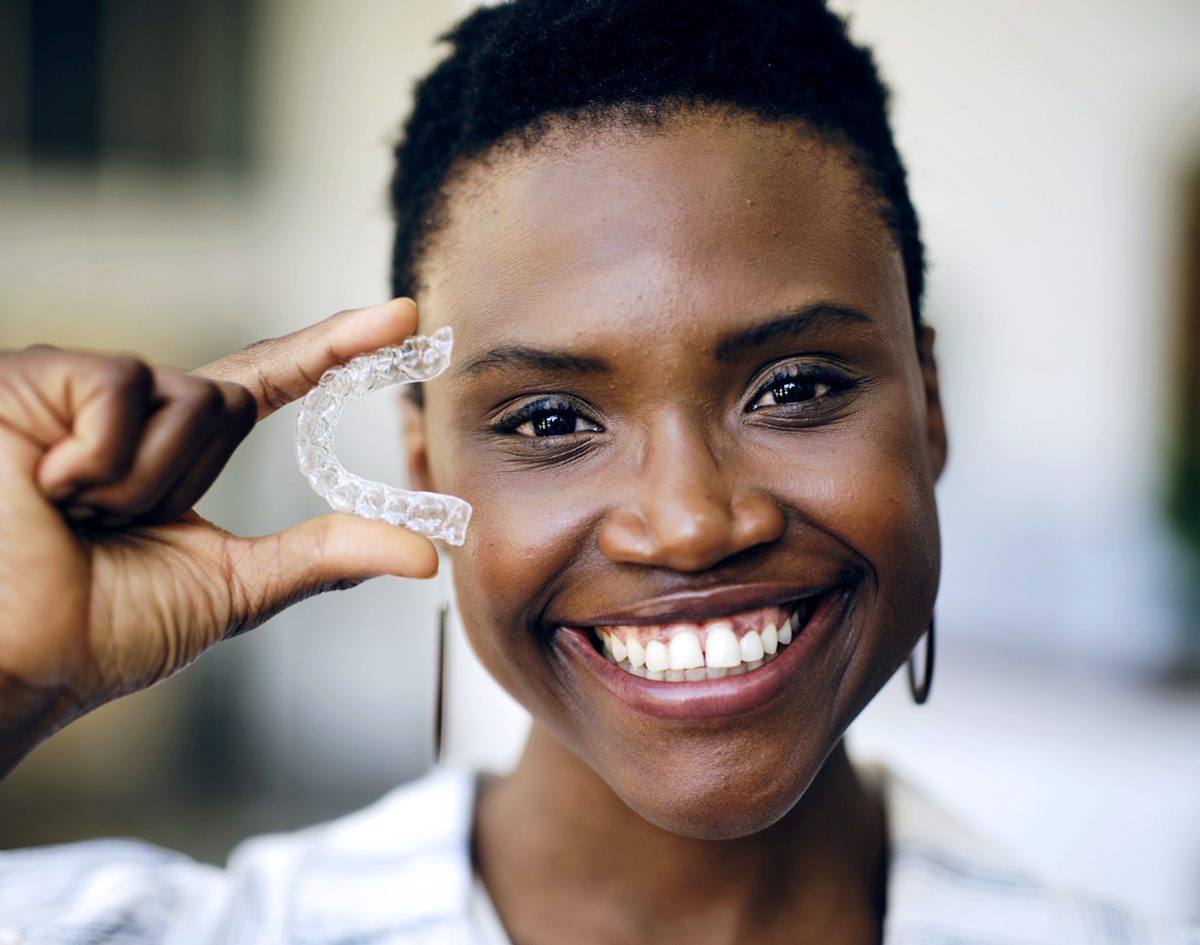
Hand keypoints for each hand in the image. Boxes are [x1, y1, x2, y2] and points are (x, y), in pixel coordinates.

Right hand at [0, 299, 437, 776]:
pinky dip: (101, 457)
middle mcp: (128, 413)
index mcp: (169, 455)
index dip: (334, 348)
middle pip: (226, 399)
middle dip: (190, 479)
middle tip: (114, 530)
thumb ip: (324, 556)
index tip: (402, 318)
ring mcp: (77, 390)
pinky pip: (123, 388)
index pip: (267, 382)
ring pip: (187, 394)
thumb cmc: (95, 633)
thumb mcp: (232, 586)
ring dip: (148, 480)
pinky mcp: (34, 376)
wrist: (5, 663)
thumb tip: (425, 554)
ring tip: (74, 516)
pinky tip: (45, 487)